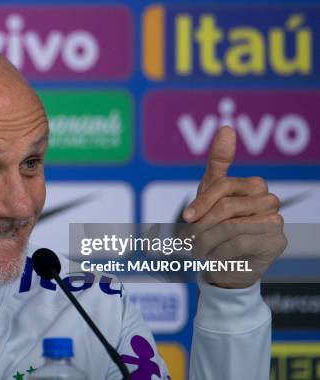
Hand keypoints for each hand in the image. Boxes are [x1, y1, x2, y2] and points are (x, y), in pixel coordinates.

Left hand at [182, 126, 286, 288]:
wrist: (225, 265)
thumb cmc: (215, 224)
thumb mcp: (210, 192)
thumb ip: (219, 161)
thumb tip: (227, 127)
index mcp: (254, 185)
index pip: (223, 186)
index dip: (201, 202)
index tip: (186, 218)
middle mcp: (270, 200)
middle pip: (226, 207)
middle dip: (202, 226)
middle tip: (188, 240)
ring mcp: (276, 221)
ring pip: (230, 227)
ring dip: (207, 242)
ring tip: (198, 251)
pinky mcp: (277, 242)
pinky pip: (239, 243)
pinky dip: (218, 253)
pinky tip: (212, 259)